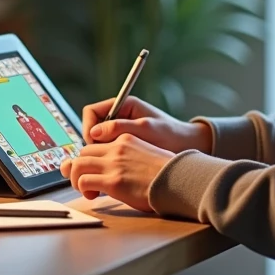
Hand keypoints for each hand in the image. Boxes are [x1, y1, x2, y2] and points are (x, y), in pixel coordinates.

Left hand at [60, 133, 173, 210]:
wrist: (178, 180)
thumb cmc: (167, 172)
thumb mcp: (146, 154)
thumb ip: (128, 156)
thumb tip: (118, 167)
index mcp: (125, 139)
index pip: (95, 143)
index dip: (88, 157)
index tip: (87, 167)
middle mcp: (117, 148)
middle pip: (83, 153)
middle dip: (79, 167)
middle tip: (84, 181)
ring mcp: (114, 164)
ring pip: (78, 165)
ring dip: (77, 178)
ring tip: (85, 190)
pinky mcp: (113, 181)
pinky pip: (84, 181)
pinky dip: (83, 189)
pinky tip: (93, 196)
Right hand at [81, 96, 212, 153]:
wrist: (187, 145)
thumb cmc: (171, 134)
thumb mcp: (146, 129)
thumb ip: (120, 128)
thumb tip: (95, 133)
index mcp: (123, 105)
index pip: (92, 112)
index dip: (88, 127)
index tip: (92, 143)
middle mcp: (119, 116)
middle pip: (92, 127)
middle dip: (92, 143)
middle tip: (99, 158)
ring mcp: (121, 130)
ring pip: (98, 141)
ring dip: (99, 153)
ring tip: (107, 165)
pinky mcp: (124, 143)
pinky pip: (107, 149)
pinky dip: (107, 158)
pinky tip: (113, 168)